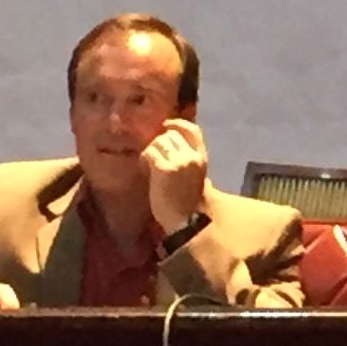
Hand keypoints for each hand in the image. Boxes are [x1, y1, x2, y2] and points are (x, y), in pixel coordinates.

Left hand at [141, 117, 209, 236]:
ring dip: (150, 151)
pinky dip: (144, 159)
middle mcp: (191, 156)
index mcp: (202, 158)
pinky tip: (144, 169)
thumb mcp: (197, 179)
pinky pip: (149, 153)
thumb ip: (189, 163)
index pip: (192, 130)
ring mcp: (178, 161)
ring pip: (159, 142)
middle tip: (153, 157)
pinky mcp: (164, 169)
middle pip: (170, 135)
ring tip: (148, 165)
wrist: (187, 221)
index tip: (166, 125)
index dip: (178, 124)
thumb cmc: (190, 205)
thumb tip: (174, 152)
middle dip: (159, 143)